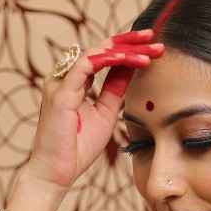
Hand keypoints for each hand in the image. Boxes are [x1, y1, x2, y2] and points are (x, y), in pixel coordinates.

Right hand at [23, 29, 163, 190]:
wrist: (56, 173)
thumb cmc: (77, 149)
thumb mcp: (105, 115)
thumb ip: (114, 92)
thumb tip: (130, 69)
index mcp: (76, 82)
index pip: (104, 57)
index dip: (128, 50)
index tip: (152, 48)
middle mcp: (67, 76)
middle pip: (101, 49)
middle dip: (129, 42)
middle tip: (154, 38)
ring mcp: (61, 81)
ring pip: (95, 53)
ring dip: (124, 50)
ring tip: (148, 52)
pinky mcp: (60, 91)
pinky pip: (85, 65)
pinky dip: (107, 60)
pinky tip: (128, 59)